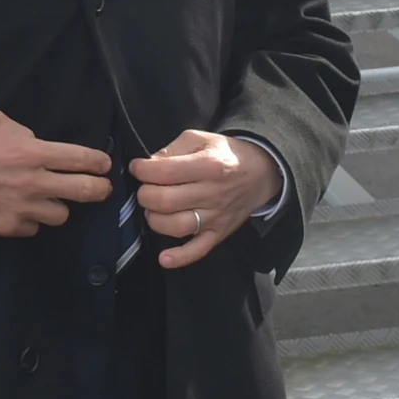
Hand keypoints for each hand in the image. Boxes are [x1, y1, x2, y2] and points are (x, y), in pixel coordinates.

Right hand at [0, 109, 111, 236]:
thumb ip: (24, 132)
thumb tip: (39, 144)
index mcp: (32, 152)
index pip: (80, 159)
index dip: (98, 163)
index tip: (104, 165)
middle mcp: (33, 182)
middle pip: (84, 191)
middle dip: (100, 190)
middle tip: (102, 188)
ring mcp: (21, 208)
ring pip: (61, 215)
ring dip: (59, 206)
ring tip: (48, 199)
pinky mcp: (8, 227)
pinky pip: (34, 228)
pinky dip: (32, 220)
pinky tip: (21, 209)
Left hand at [130, 130, 277, 269]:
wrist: (261, 172)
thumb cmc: (225, 154)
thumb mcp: (200, 139)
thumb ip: (173, 149)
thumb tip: (149, 164)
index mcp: (208, 165)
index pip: (165, 171)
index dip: (142, 170)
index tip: (137, 168)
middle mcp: (212, 192)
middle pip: (166, 201)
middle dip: (145, 195)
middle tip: (144, 189)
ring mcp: (216, 216)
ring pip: (177, 226)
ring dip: (155, 220)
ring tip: (152, 210)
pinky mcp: (219, 233)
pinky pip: (199, 250)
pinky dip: (180, 257)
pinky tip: (164, 259)